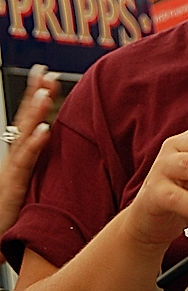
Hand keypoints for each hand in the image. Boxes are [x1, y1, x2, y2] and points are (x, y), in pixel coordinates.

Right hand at [0, 65, 60, 247]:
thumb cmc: (19, 217)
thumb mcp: (37, 187)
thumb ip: (49, 169)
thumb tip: (72, 153)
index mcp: (22, 157)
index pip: (31, 121)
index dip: (38, 98)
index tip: (49, 76)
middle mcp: (15, 160)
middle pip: (26, 121)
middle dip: (35, 95)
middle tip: (46, 72)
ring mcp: (12, 172)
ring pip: (24, 137)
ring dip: (36, 113)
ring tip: (46, 93)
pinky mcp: (13, 188)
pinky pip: (24, 164)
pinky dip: (35, 146)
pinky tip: (45, 131)